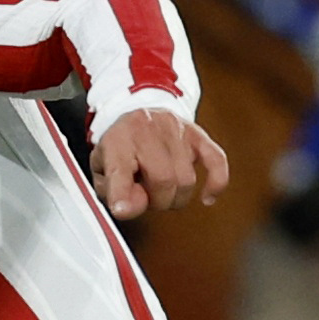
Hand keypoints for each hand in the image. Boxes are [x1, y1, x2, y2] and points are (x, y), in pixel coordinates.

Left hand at [92, 106, 228, 217]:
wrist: (138, 109)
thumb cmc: (121, 146)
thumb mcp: (101, 169)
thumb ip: (111, 191)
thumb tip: (129, 208)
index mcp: (117, 139)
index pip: (120, 169)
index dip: (122, 194)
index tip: (122, 210)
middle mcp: (147, 129)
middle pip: (163, 179)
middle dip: (157, 201)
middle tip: (148, 197)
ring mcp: (175, 129)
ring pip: (187, 179)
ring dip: (177, 197)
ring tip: (163, 189)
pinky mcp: (198, 134)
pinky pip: (217, 161)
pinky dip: (216, 184)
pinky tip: (207, 197)